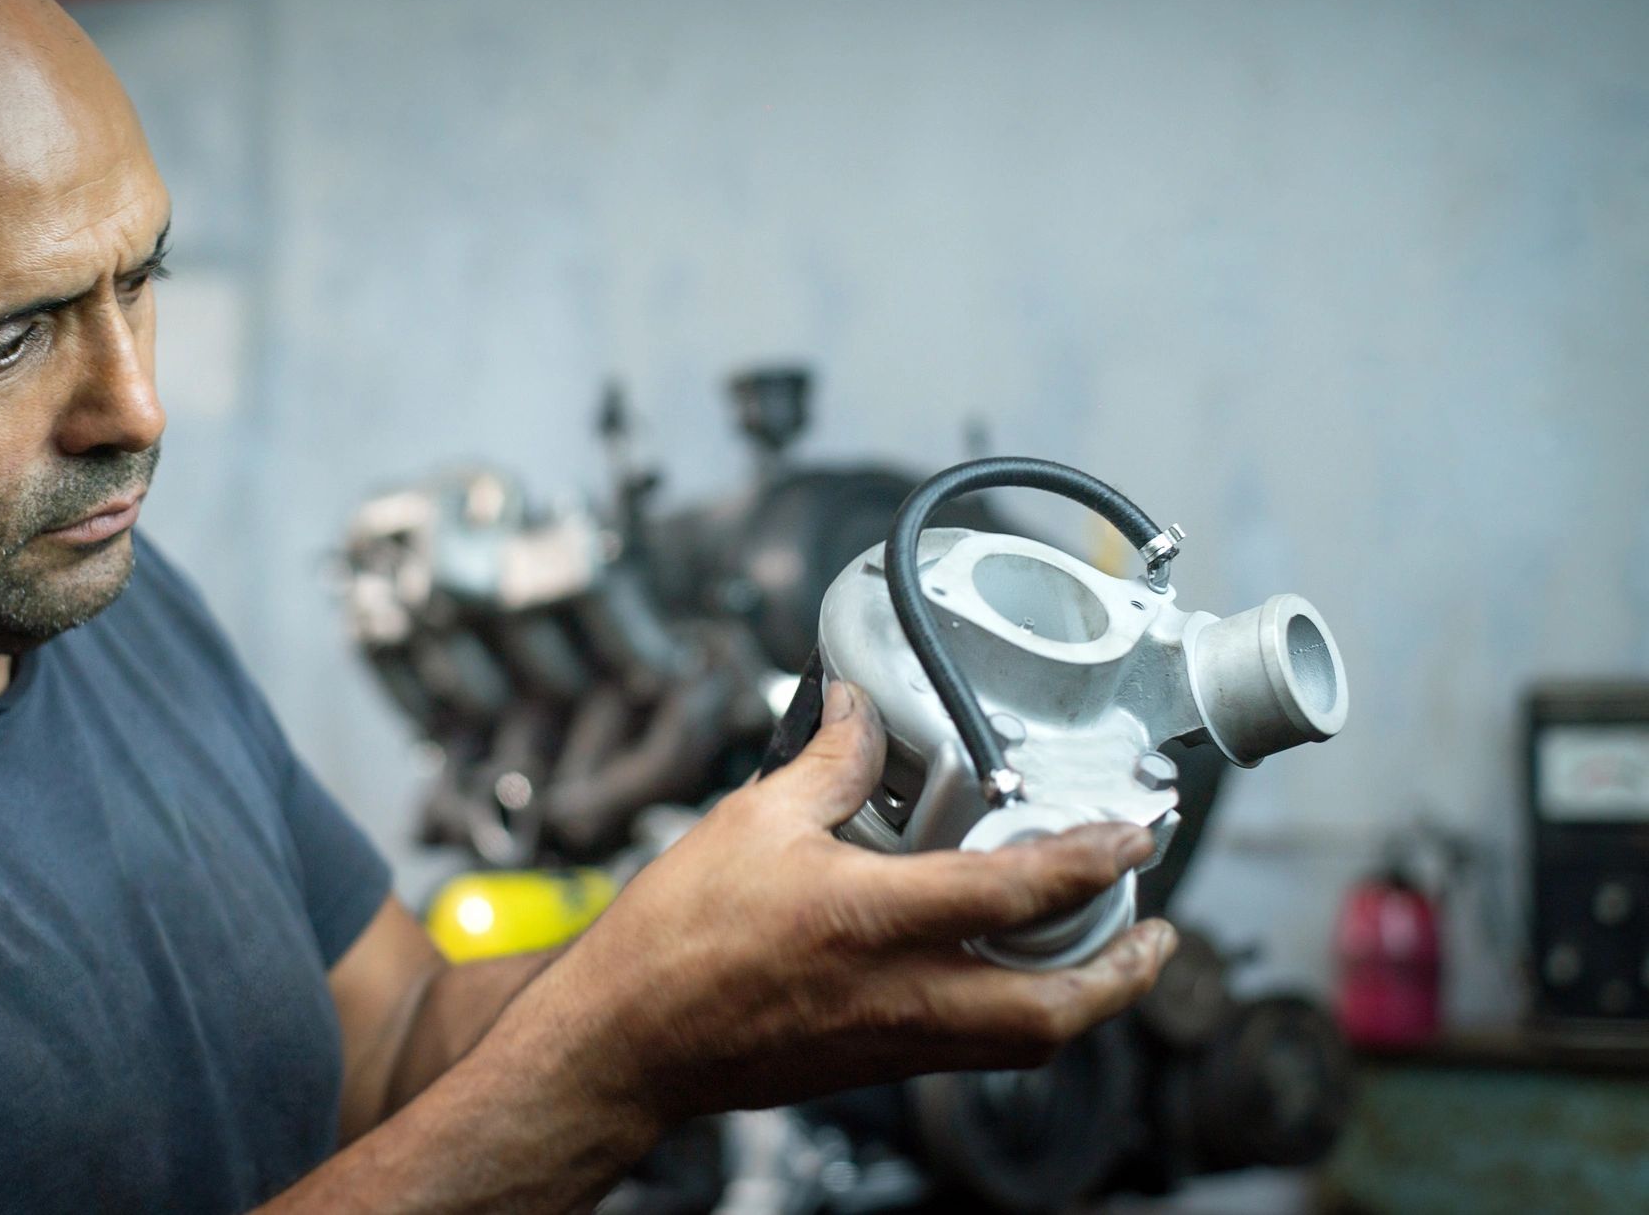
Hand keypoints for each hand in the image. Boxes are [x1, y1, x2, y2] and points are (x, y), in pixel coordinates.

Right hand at [536, 681, 1176, 1124]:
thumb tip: (860, 715)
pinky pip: (971, 1050)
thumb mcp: (752, 821)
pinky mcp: (871, 1066)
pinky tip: (1004, 981)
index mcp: (871, 920)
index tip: (1134, 834)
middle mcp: (898, 994)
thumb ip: (826, 764)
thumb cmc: (675, 941)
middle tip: (1155, 932)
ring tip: (1104, 961)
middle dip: (1124, 974)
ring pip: (1022, 1042)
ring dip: (1082, 1004)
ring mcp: (890, 1042)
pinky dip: (1014, 1017)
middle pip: (1054, 1010)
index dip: (1091, 859)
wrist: (626, 1040)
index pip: (1015, 893)